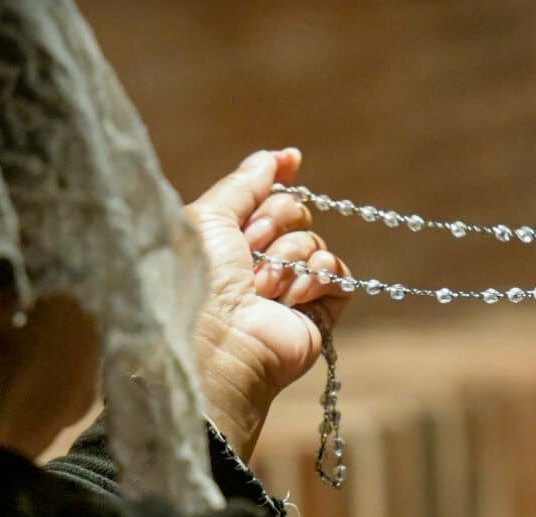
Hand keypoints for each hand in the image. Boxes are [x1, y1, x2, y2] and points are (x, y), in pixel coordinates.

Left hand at [186, 148, 350, 458]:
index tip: (291, 160)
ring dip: (289, 257)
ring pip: (313, 242)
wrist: (218, 341)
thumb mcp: (208, 216)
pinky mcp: (317, 313)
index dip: (277, 178)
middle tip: (251, 245)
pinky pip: (337, 273)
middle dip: (275, 221)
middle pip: (294, 213)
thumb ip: (244, 183)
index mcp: (226, 240)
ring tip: (262, 286)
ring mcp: (288, 289)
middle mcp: (257, 262)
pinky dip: (318, 276)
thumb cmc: (198, 279)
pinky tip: (294, 295)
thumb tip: (280, 157)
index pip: (265, 196)